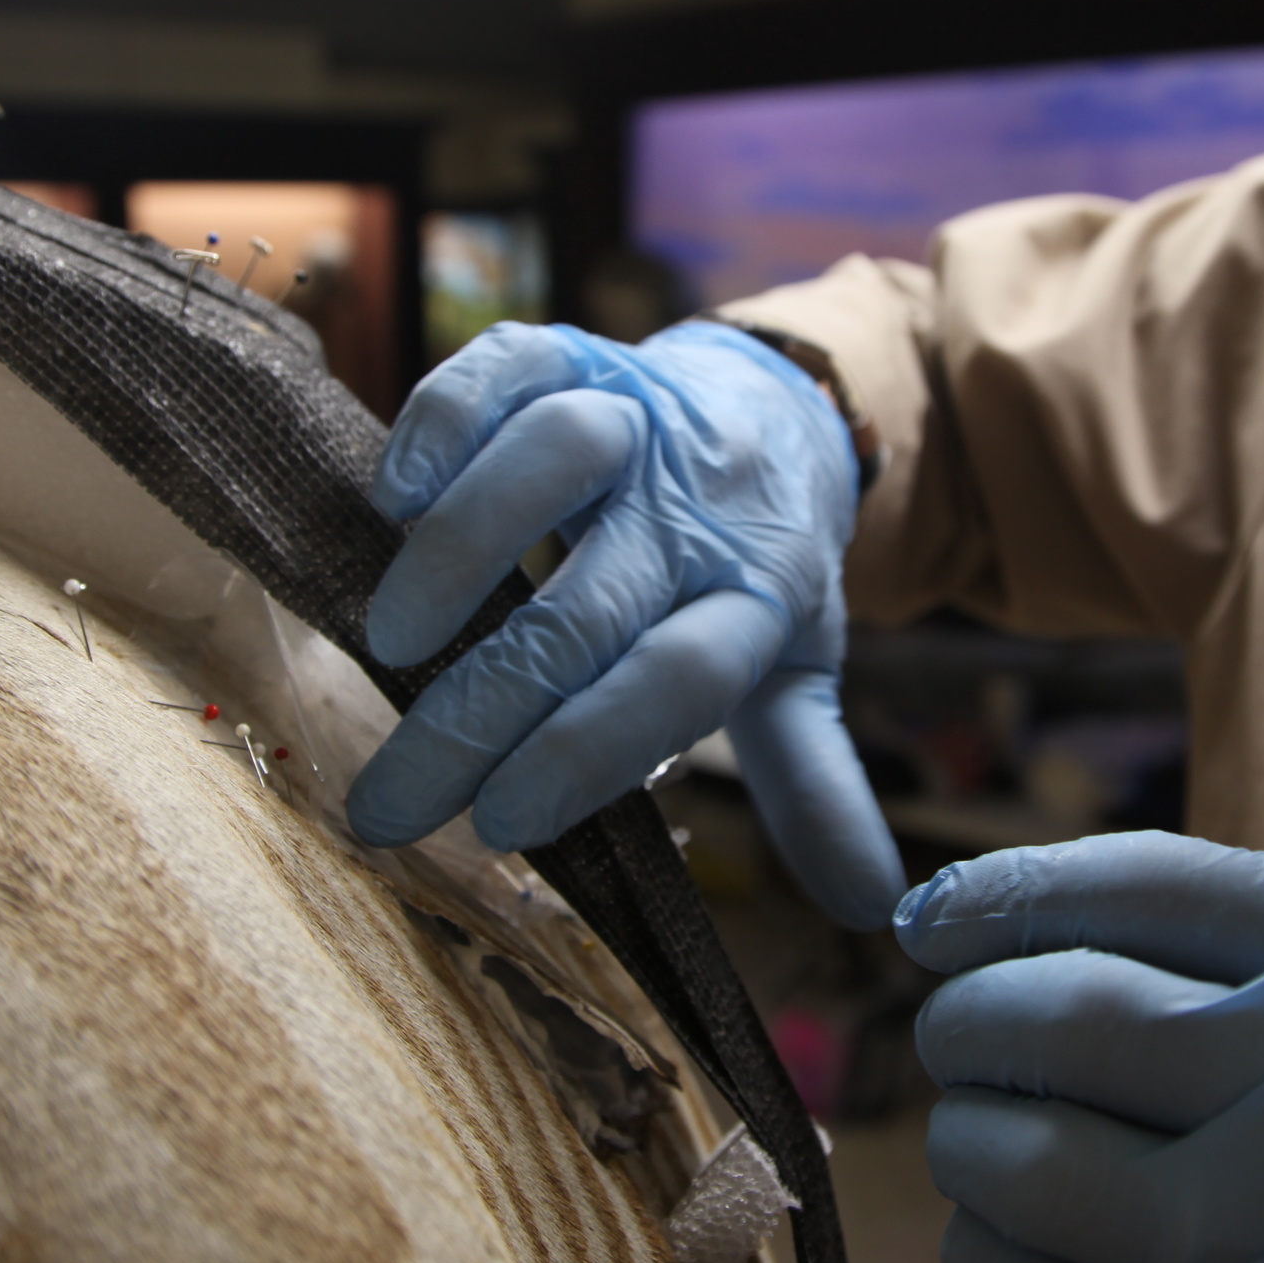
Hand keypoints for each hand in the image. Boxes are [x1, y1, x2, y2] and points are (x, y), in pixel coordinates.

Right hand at [348, 321, 905, 928]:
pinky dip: (443, 423)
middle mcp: (695, 508)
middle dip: (483, 712)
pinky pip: (505, 370)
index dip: (590, 749)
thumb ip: (816, 781)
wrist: (770, 404)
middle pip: (590, 608)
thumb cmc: (754, 562)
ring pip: (558, 456)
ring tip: (393, 639)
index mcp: (755, 596)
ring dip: (468, 548)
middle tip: (391, 799)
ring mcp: (634, 419)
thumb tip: (872, 908)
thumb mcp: (796, 667)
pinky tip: (393, 496)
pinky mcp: (568, 354)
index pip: (680, 679)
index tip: (503, 822)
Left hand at [897, 832, 1263, 1262]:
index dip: (1011, 893)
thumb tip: (984, 924)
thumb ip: (1243, 962)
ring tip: (982, 1141)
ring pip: (1039, 1167)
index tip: (935, 917)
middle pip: (1071, 1018)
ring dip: (971, 1146)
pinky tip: (1007, 1247)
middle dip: (972, 1023)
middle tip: (956, 1038)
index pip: (1150, 884)